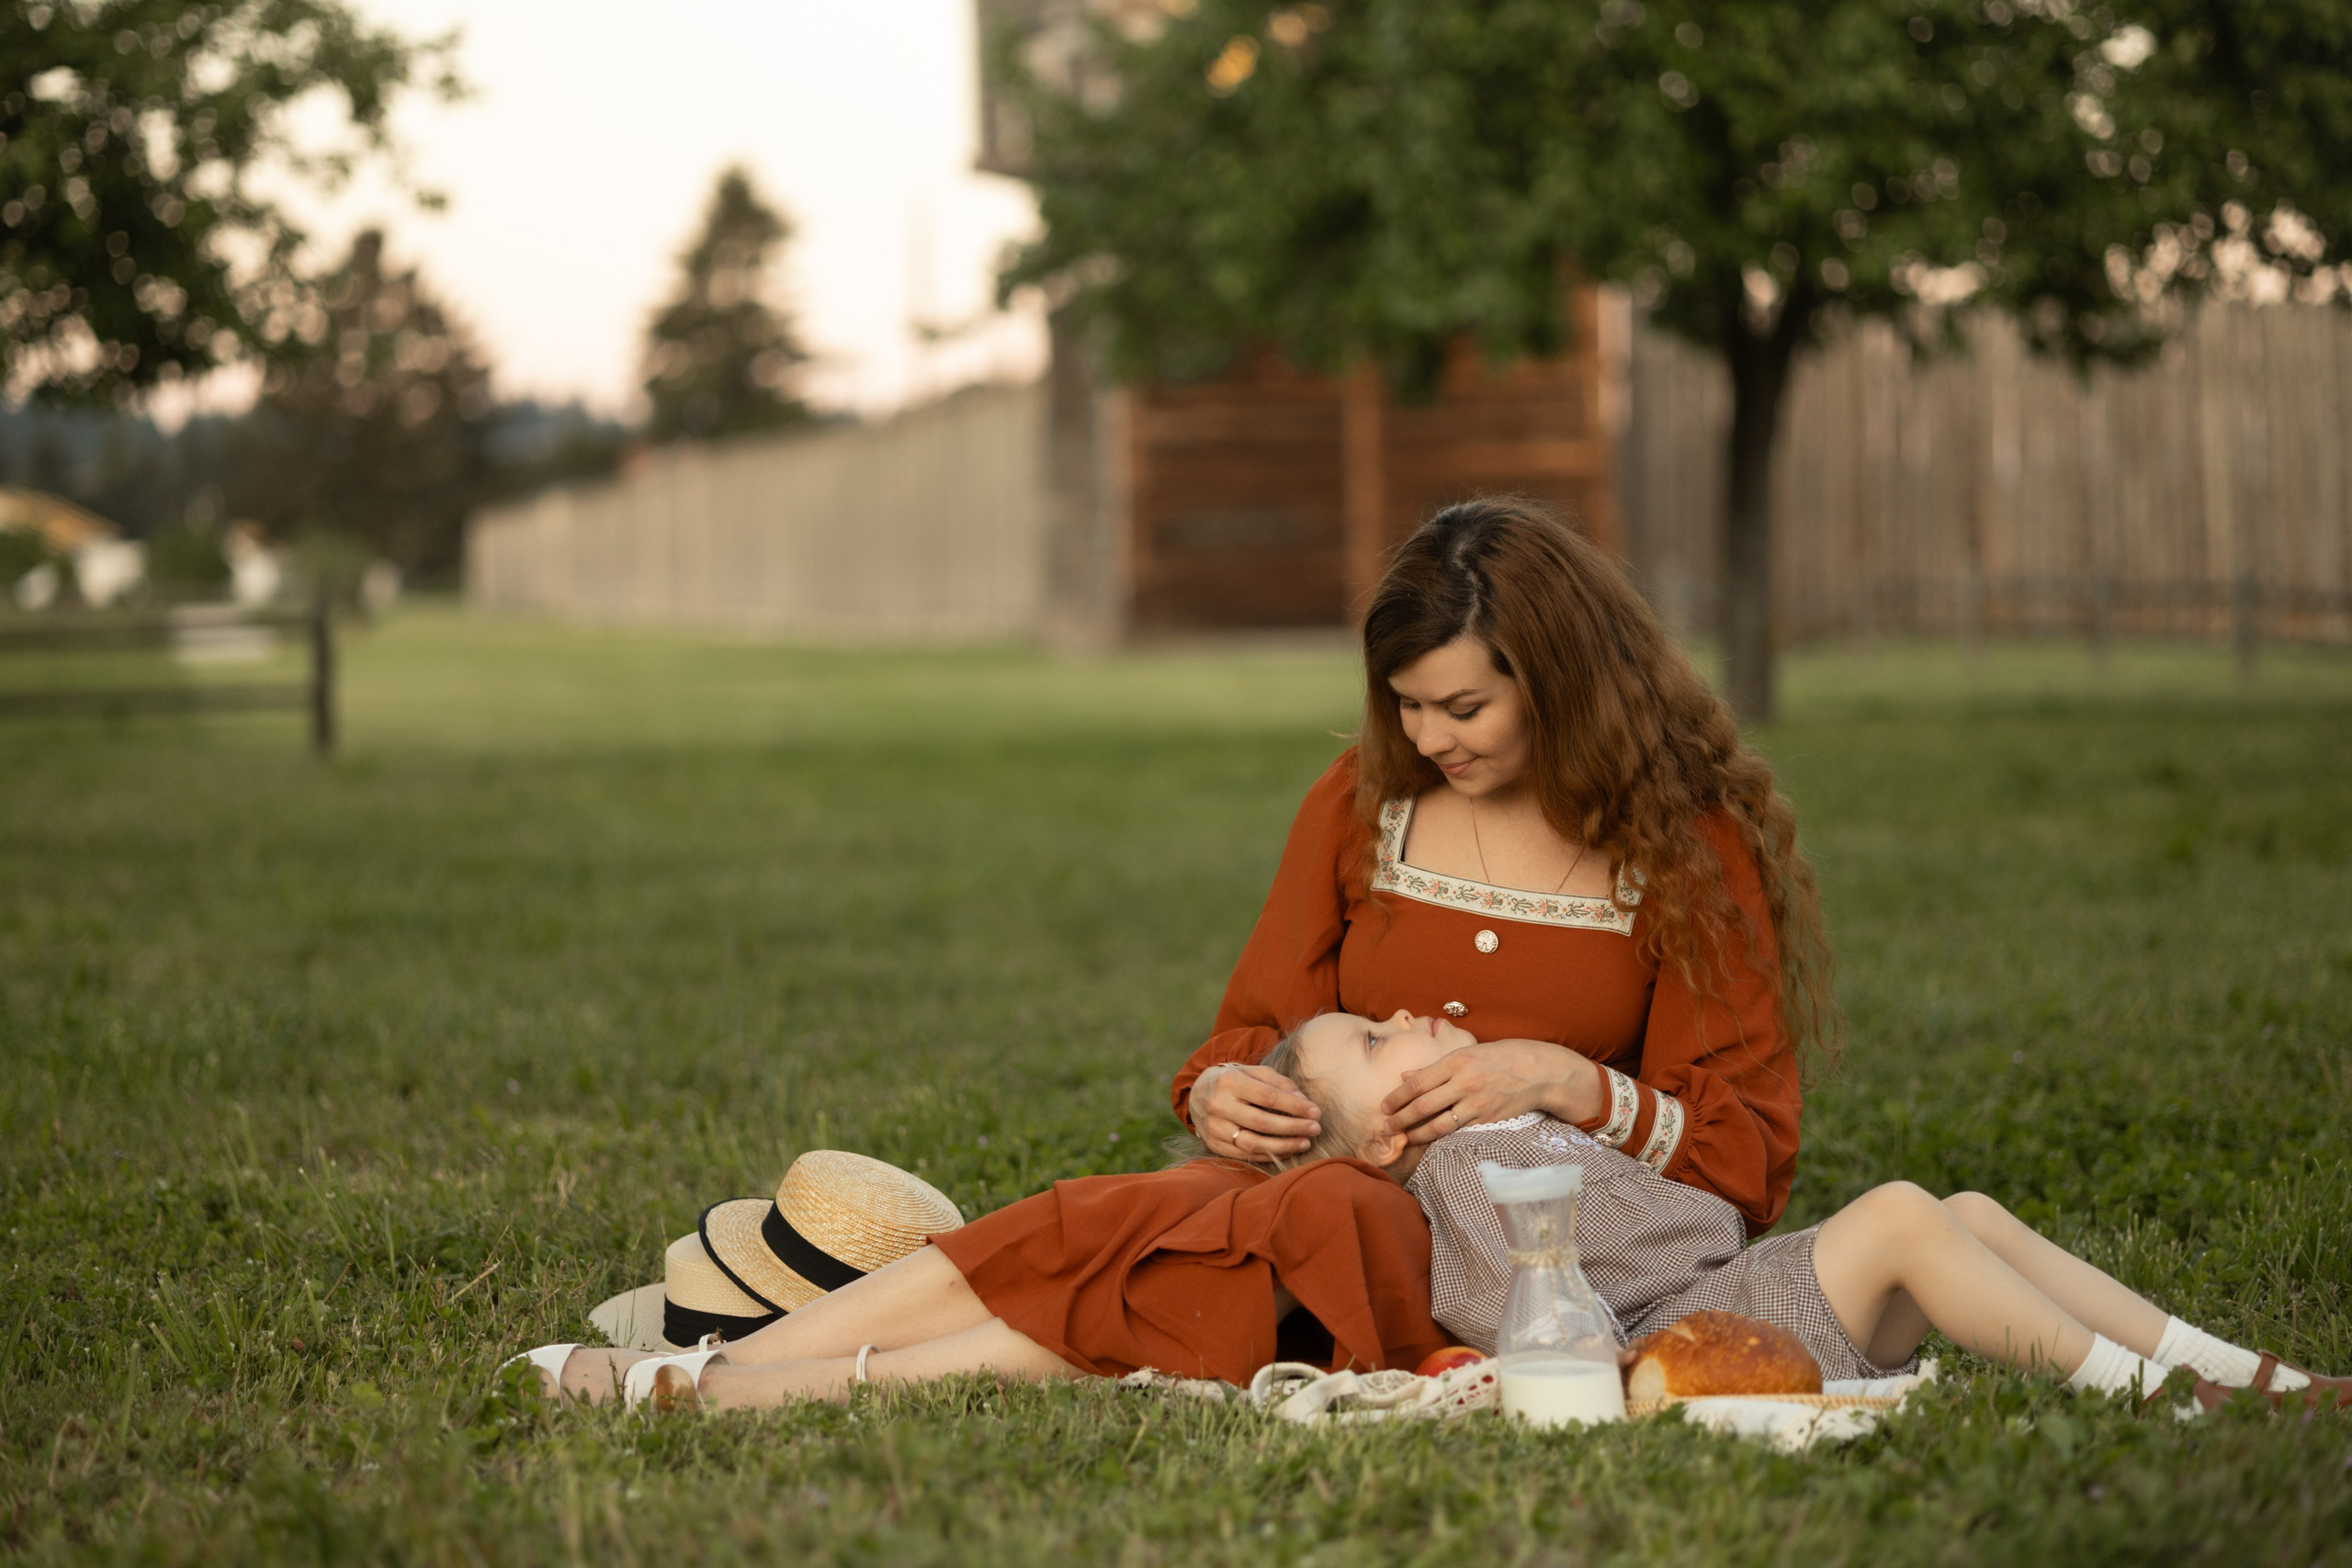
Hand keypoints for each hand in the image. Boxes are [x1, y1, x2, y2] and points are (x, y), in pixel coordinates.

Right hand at [1189, 1062, 1322, 1159]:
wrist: (1198, 1092)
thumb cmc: (1235, 1080)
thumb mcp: (1254, 1072)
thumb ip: (1279, 1083)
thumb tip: (1305, 1101)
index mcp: (1230, 1082)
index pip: (1268, 1097)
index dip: (1294, 1106)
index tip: (1316, 1111)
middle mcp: (1219, 1105)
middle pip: (1262, 1122)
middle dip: (1293, 1127)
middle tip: (1315, 1129)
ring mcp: (1215, 1127)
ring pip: (1253, 1143)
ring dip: (1284, 1146)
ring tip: (1305, 1143)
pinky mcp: (1214, 1144)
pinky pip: (1245, 1155)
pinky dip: (1269, 1155)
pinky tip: (1287, 1151)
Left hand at [1378, 1038, 1603, 1147]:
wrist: (1537, 1071)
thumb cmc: (1499, 1057)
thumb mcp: (1467, 1052)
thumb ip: (1435, 1068)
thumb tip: (1405, 1077)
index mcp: (1456, 1061)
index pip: (1417, 1082)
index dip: (1397, 1096)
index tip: (1384, 1105)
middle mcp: (1465, 1082)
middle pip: (1423, 1106)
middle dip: (1401, 1118)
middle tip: (1386, 1126)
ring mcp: (1477, 1103)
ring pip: (1439, 1125)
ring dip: (1417, 1134)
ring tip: (1404, 1138)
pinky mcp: (1488, 1120)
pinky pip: (1459, 1133)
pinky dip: (1442, 1139)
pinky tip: (1430, 1143)